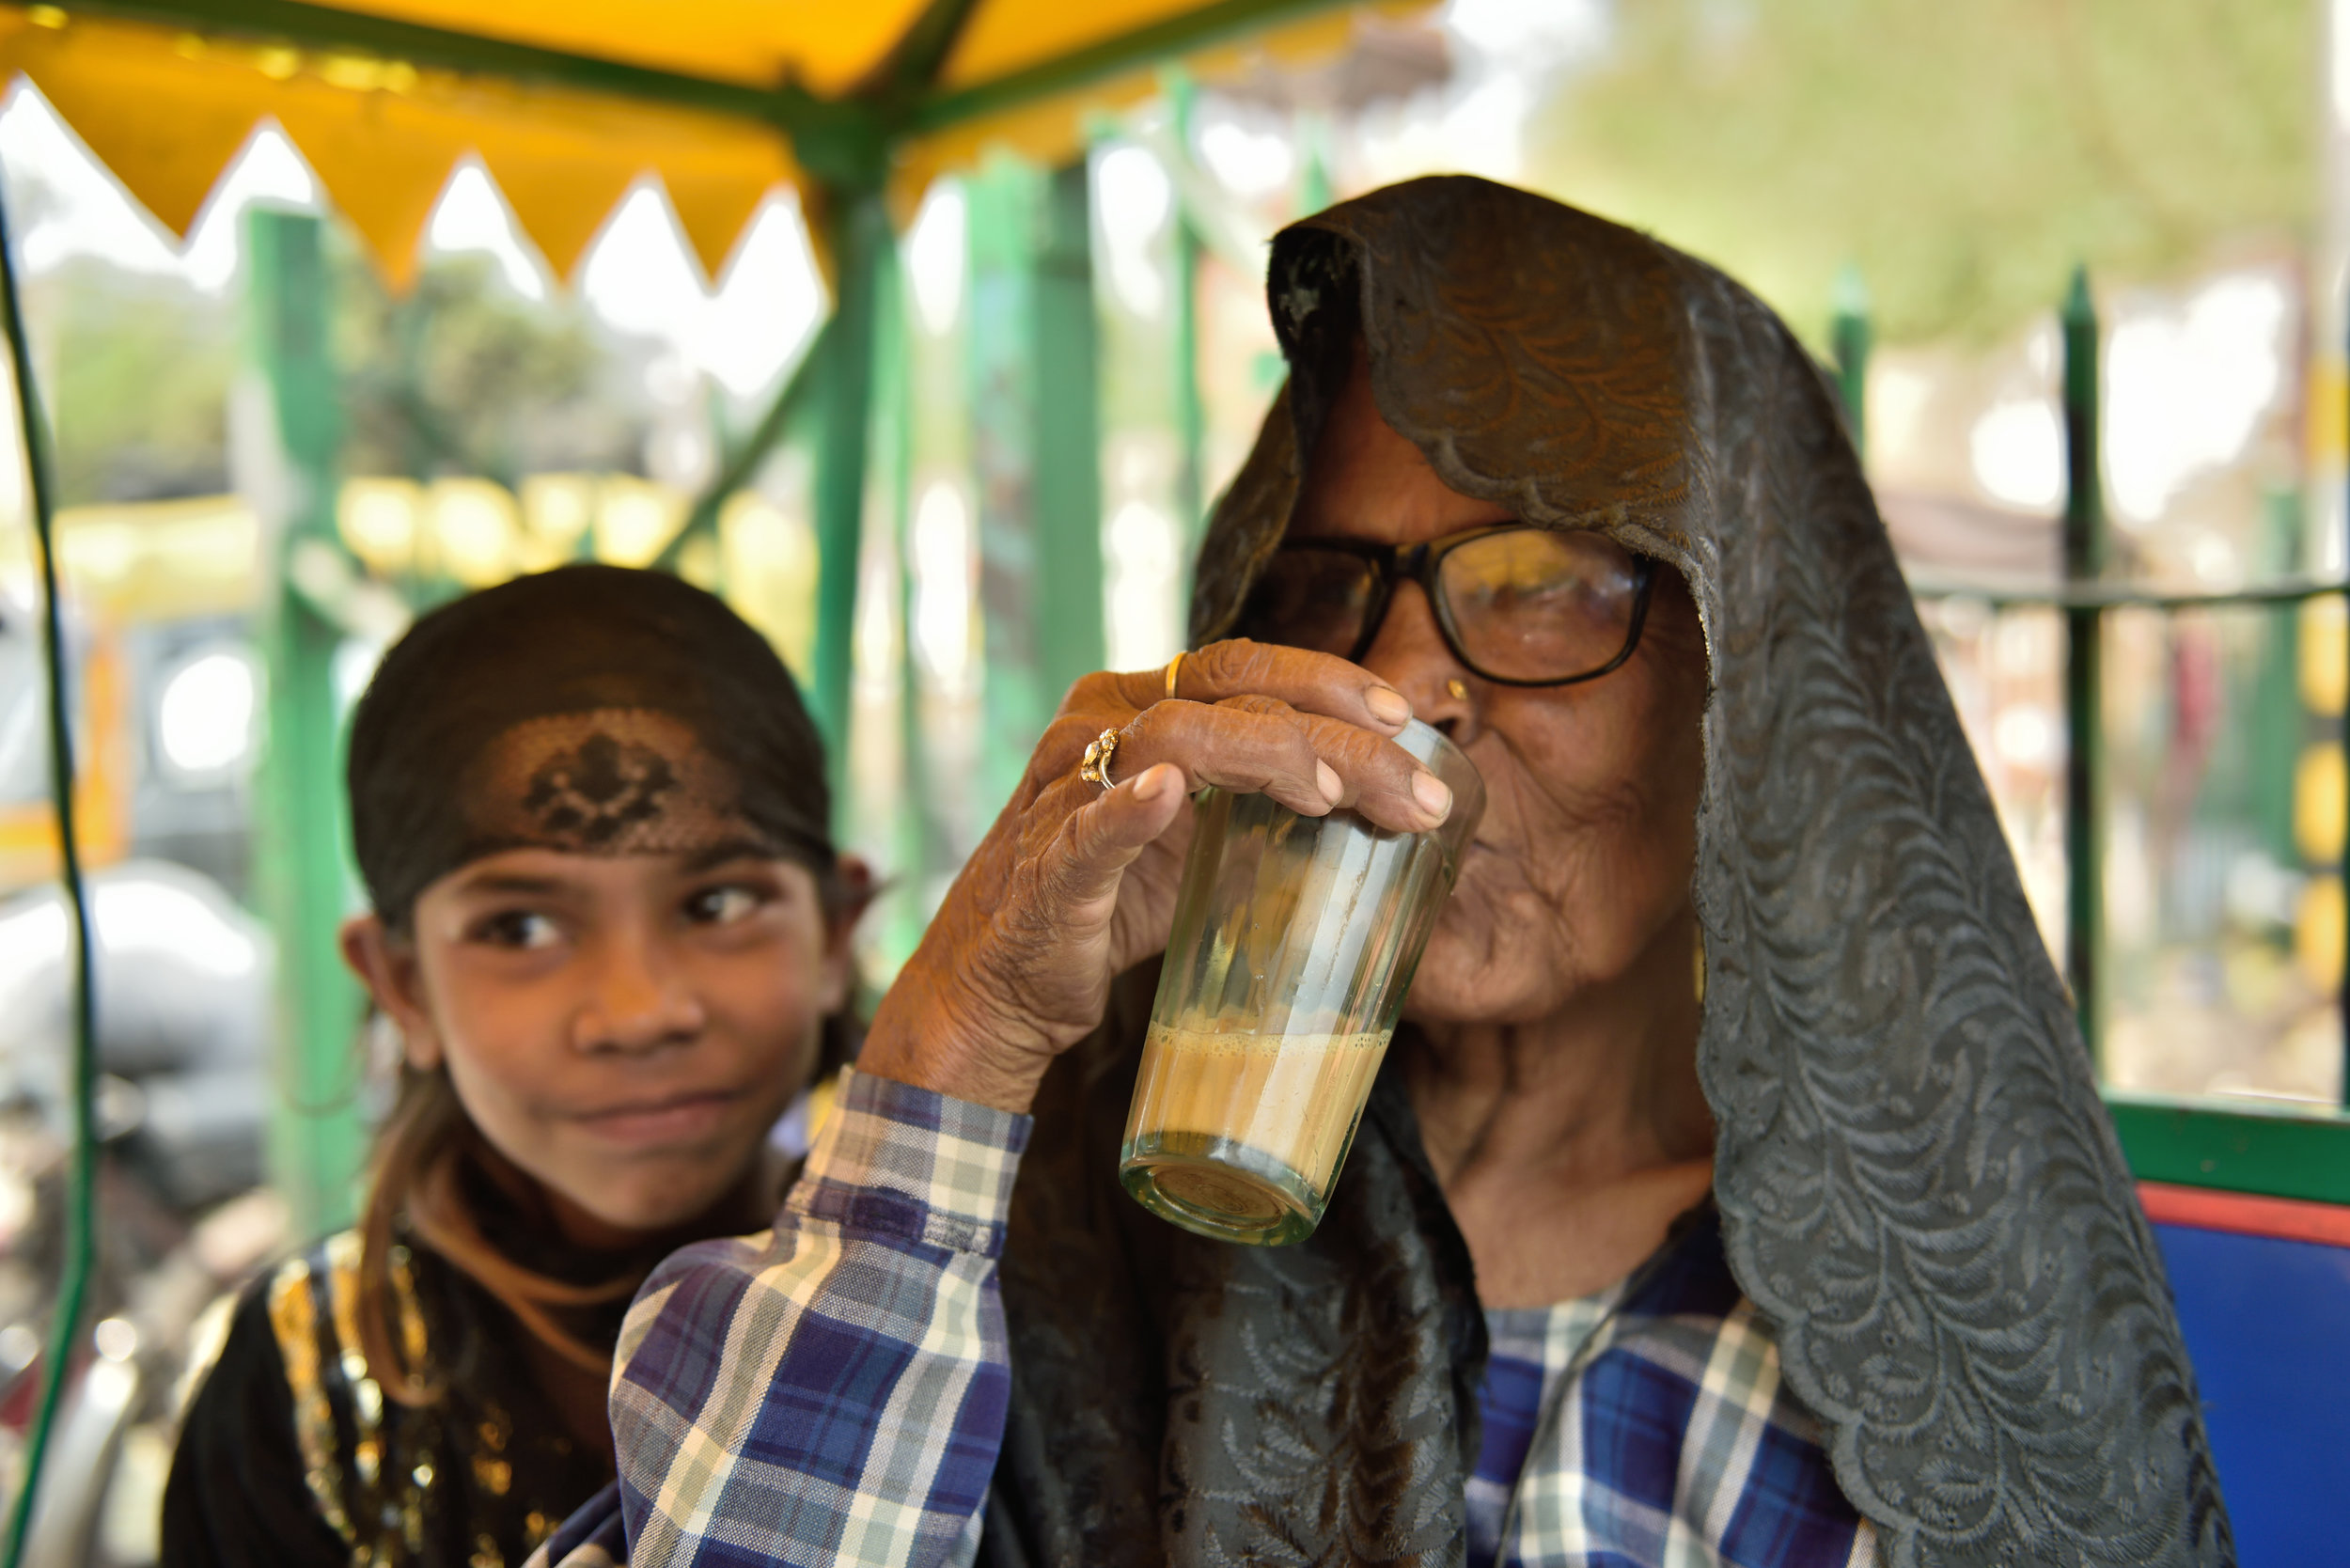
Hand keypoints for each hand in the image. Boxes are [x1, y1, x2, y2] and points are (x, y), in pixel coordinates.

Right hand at [856, 640, 1456, 1112]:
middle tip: (1414, 790)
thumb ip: (1263, 799)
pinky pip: (1087, 827)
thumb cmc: (1106, 901)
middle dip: (1335, 734)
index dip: (1329, 680)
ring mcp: (1067, 789)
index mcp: (1135, 705)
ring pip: (1175, 738)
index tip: (1406, 721)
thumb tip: (1386, 799)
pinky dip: (1128, 809)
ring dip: (1264, 755)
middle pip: (1230, 695)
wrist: (1000, 983)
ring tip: (1333, 796)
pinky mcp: (1047, 864)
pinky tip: (1169, 797)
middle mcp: (1098, 725)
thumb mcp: (1195, 835)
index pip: (1244, 665)